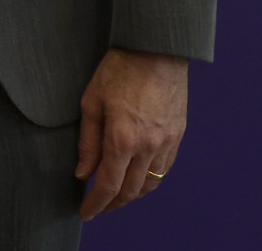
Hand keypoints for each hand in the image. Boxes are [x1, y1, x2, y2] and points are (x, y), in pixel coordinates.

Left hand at [74, 47, 188, 220]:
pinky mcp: (178, 134)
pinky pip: (164, 168)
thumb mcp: (91, 102)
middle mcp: (148, 146)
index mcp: (122, 138)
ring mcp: (166, 142)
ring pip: (150, 184)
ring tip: (116, 195)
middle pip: (131, 191)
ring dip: (132, 195)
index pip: (109, 185)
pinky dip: (150, 179)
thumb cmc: (119, 69)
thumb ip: (88, 142)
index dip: (97, 204)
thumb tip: (83, 174)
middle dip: (113, 204)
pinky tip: (138, 176)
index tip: (86, 213)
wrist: (156, 48)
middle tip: (98, 207)